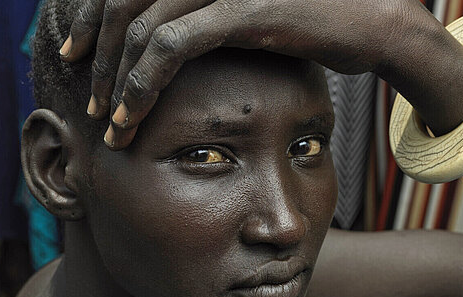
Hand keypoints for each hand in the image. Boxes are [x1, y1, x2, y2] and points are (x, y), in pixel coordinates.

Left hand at [61, 0, 441, 149]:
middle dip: (92, 46)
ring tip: (104, 119)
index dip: (93, 15)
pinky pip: (171, 46)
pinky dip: (140, 85)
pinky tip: (129, 117)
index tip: (82, 54)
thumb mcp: (252, 10)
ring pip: (139, 25)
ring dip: (112, 77)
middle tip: (82, 87)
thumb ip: (210, 11)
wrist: (380, 20)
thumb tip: (177, 34)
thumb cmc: (318, 19)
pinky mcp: (242, 9)